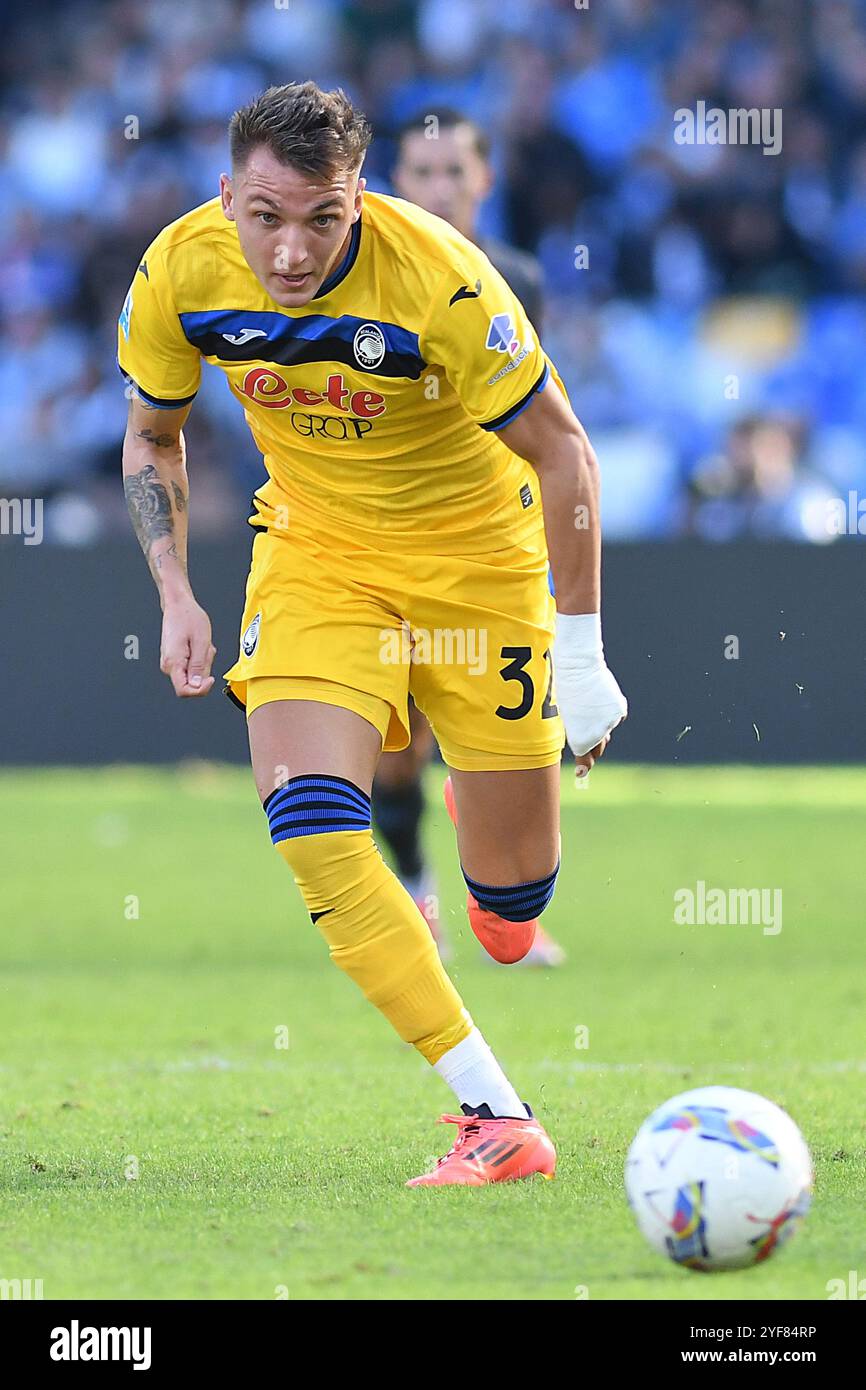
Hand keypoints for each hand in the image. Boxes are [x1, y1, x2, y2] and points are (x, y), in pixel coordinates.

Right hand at [160, 597, 215, 696]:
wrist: (178, 605)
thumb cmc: (188, 617)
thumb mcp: (201, 642)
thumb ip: (199, 666)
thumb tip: (197, 685)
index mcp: (173, 662)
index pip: (184, 691)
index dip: (200, 690)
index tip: (211, 678)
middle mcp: (168, 665)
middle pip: (191, 683)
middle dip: (204, 670)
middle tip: (206, 651)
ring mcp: (170, 663)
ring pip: (193, 674)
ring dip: (203, 662)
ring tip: (202, 645)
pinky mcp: (174, 659)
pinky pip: (191, 667)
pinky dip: (199, 658)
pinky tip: (199, 645)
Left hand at [552, 614, 626, 779]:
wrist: (578, 666)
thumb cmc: (564, 689)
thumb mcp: (563, 713)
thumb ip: (574, 730)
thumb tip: (582, 742)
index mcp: (580, 738)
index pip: (584, 758)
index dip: (583, 766)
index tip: (580, 772)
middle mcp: (598, 734)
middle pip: (598, 748)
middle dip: (592, 748)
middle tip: (586, 749)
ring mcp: (610, 722)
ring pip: (606, 731)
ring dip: (599, 728)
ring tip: (588, 715)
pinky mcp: (619, 710)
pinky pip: (614, 718)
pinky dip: (608, 715)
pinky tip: (598, 703)